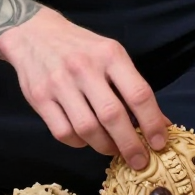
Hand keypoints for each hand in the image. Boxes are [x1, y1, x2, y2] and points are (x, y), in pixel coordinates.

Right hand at [0, 7, 170, 169]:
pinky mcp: (39, 98)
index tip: (159, 143)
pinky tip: (86, 139)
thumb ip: (133, 86)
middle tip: (140, 161)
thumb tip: (161, 122)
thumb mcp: (111, 55)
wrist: (34, 34)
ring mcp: (60, 83)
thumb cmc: (80, 47)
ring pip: (87, 129)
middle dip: (130, 145)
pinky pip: (64, 132)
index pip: (138, 93)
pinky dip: (79, 143)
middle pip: (112, 116)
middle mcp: (85, 67)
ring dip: (105, 146)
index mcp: (110, 54)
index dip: (152, 123)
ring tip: (113, 149)